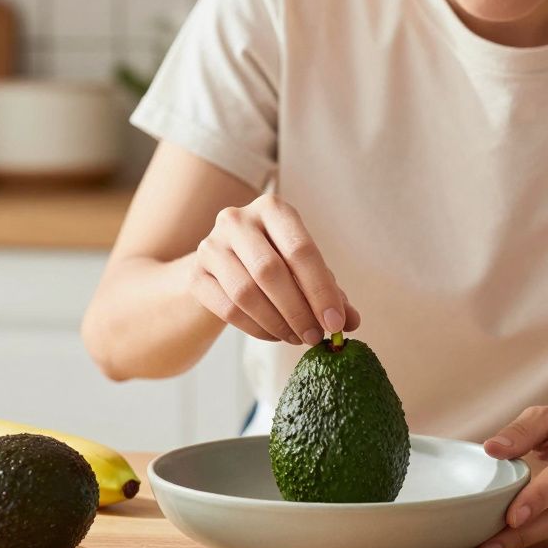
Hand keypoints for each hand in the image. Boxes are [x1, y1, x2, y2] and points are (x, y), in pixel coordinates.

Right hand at [189, 193, 360, 344]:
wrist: (223, 264)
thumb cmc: (275, 262)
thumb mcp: (304, 269)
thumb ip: (329, 291)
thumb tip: (351, 322)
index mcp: (272, 208)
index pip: (301, 250)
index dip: (321, 290)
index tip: (336, 323)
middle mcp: (237, 220)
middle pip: (270, 271)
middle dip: (299, 311)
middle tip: (316, 337)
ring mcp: (211, 245)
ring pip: (246, 292)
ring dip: (277, 323)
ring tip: (298, 338)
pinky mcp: (196, 274)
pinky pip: (228, 309)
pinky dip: (256, 328)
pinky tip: (274, 335)